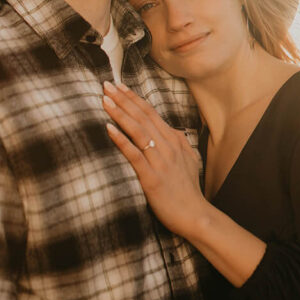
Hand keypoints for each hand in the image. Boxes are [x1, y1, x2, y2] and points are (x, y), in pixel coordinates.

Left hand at [102, 80, 207, 237]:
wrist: (195, 214)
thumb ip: (181, 144)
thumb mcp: (190, 161)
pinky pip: (134, 154)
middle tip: (106, 84)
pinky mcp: (151, 177)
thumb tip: (175, 132)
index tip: (119, 86)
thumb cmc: (189, 190)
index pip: (151, 113)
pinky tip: (108, 128)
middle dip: (123, 99)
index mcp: (174, 140)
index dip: (133, 98)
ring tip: (104, 100)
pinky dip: (121, 140)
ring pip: (138, 130)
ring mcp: (160, 161)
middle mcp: (167, 146)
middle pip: (142, 116)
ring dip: (120, 113)